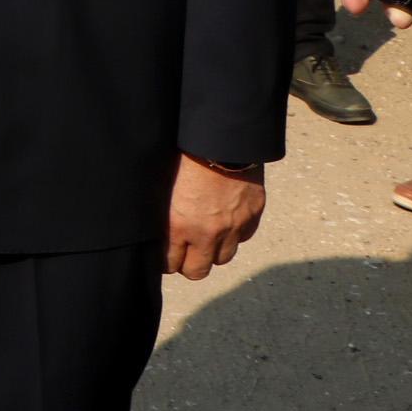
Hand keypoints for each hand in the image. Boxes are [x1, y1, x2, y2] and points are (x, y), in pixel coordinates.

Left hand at [166, 154, 265, 280]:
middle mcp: (206, 232)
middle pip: (197, 271)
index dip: (166, 261)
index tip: (165, 255)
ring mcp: (233, 226)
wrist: (221, 140)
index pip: (170, 263)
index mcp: (178, 224)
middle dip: (189, 264)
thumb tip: (159, 233)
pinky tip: (226, 222)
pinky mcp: (252, 216)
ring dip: (213, 251)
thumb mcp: (162, 188)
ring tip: (206, 238)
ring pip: (222, 258)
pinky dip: (234, 234)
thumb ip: (164, 215)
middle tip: (185, 253)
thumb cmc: (183, 157)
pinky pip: (242, 238)